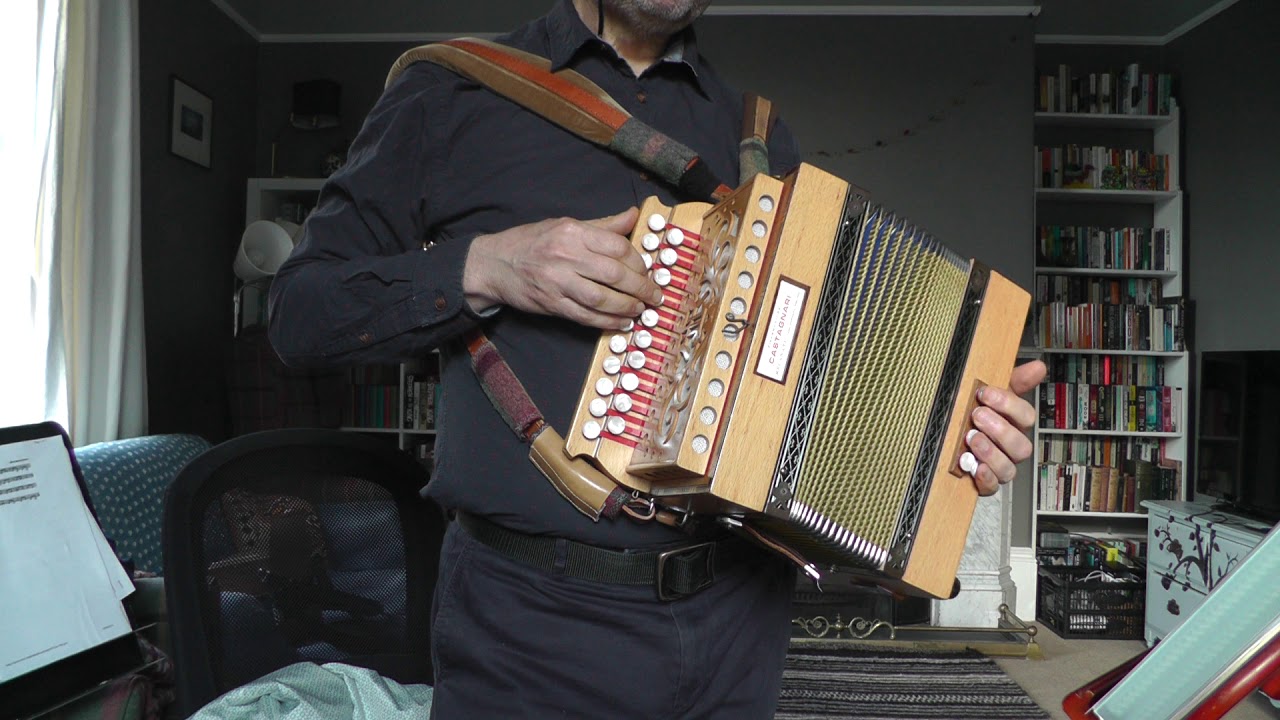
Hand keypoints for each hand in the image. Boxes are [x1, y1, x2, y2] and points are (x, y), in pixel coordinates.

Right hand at [463, 207, 663, 329]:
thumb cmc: (532, 242)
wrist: (494, 264)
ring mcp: (557, 282)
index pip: (617, 246)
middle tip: (655, 295)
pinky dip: (607, 322)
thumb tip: (634, 215)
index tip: (648, 271)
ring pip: (603, 298)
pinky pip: (586, 316)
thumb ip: (603, 224)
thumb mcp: (566, 225)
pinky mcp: (552, 304)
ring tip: (641, 310)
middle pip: (615, 274)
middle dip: (641, 288)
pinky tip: (622, 322)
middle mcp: (565, 255)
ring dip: (627, 307)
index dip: (639, 262)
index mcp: (572, 232)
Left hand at [964, 360, 1046, 495]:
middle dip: (999, 430)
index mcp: (1014, 425)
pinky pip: (992, 487)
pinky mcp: (984, 483)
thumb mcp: (990, 394)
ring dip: (991, 453)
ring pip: (1008, 468)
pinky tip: (975, 467)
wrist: (946, 437)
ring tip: (972, 439)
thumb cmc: (974, 413)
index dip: (1008, 405)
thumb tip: (1039, 366)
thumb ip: (1013, 381)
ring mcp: (999, 467)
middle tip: (977, 416)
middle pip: (1021, 446)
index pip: (1026, 417)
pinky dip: (985, 479)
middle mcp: (1010, 448)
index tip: (985, 394)